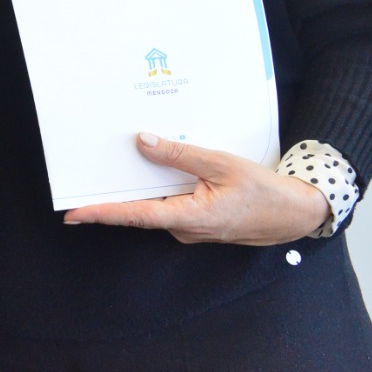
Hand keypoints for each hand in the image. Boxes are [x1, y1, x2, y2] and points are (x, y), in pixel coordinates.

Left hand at [62, 133, 329, 245]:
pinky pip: (169, 205)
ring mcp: (190, 228)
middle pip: (140, 210)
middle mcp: (185, 228)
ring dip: (138, 188)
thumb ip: (179, 154)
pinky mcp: (197, 222)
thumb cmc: (265, 192)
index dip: (102, 214)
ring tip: (116, 161)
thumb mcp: (222, 164)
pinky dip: (159, 188)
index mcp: (190, 218)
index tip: (74, 214)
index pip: (136, 216)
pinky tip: (155, 167)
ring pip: (155, 206)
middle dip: (112, 194)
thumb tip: (142, 142)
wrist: (297, 214)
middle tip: (83, 175)